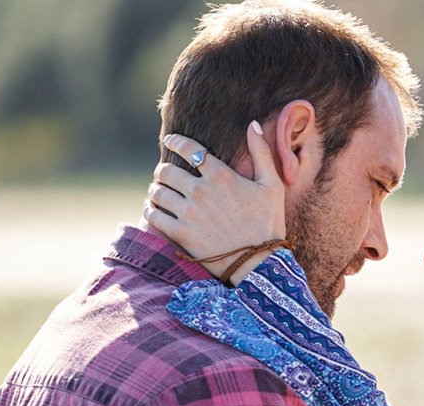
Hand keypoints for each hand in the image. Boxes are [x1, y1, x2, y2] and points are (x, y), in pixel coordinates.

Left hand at [143, 121, 285, 285]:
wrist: (260, 262)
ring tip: (159, 192)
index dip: (176, 141)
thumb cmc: (269, 223)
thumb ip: (261, 152)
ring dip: (156, 190)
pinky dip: (151, 210)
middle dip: (164, 170)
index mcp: (221, 175)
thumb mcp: (273, 185)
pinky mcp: (181, 234)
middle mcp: (201, 191)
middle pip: (167, 171)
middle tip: (165, 174)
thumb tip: (253, 124)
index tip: (170, 139)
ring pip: (158, 192)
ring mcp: (189, 213)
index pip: (189, 149)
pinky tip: (155, 210)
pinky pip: (154, 216)